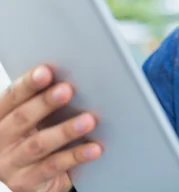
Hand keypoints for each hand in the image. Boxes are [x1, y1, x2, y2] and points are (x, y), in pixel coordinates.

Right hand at [0, 65, 101, 191]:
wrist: (27, 178)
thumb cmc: (32, 139)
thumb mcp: (31, 120)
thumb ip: (42, 102)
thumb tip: (71, 78)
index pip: (11, 98)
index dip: (28, 84)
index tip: (46, 71)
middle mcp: (0, 140)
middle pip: (21, 119)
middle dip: (44, 103)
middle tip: (67, 90)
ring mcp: (10, 163)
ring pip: (39, 144)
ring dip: (65, 131)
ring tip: (88, 120)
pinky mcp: (26, 181)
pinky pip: (53, 167)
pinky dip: (75, 156)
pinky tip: (94, 148)